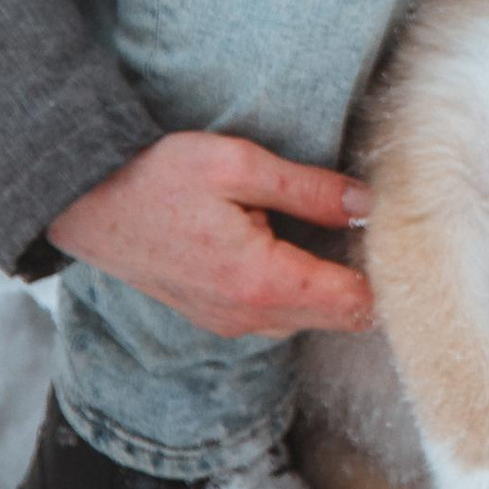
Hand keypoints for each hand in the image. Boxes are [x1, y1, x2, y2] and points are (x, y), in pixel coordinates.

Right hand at [48, 132, 375, 339]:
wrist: (86, 204)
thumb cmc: (158, 177)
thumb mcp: (238, 164)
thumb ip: (308, 189)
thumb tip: (368, 205)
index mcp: (262, 282)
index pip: (355, 304)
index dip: (387, 274)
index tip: (403, 237)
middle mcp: (249, 318)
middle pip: (339, 318)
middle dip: (363, 277)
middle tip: (375, 225)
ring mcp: (229, 324)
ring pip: (309, 317)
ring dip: (330, 283)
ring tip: (338, 228)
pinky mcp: (215, 317)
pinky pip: (278, 314)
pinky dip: (299, 287)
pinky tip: (296, 244)